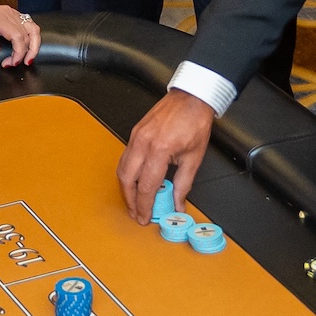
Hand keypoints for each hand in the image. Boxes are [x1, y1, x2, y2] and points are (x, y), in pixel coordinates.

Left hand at [0, 3, 41, 69]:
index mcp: (0, 18)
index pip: (18, 36)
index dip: (19, 52)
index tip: (13, 62)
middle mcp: (9, 14)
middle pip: (27, 34)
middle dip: (25, 52)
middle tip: (19, 63)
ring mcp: (14, 13)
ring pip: (34, 29)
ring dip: (34, 46)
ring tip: (29, 58)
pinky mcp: (16, 15)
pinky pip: (30, 26)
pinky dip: (32, 38)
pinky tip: (28, 47)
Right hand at [118, 90, 214, 222]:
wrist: (191, 98)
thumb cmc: (194, 122)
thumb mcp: (194, 157)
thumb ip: (183, 184)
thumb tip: (177, 203)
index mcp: (160, 150)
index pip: (146, 186)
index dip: (144, 205)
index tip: (145, 217)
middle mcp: (144, 143)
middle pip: (127, 180)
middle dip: (130, 201)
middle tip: (137, 213)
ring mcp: (136, 137)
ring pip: (122, 169)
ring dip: (126, 188)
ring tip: (134, 201)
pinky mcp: (134, 133)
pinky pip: (125, 158)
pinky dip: (127, 173)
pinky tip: (134, 182)